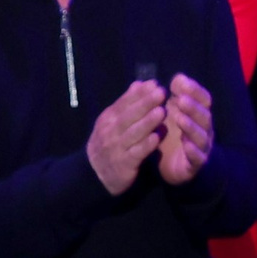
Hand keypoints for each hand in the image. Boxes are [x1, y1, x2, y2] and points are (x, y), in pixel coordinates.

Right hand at [87, 79, 165, 194]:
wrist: (95, 174)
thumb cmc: (110, 143)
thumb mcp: (113, 122)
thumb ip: (127, 104)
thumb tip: (140, 83)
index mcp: (108, 118)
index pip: (124, 103)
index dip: (139, 93)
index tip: (155, 83)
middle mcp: (110, 131)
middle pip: (128, 115)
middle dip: (145, 103)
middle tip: (161, 93)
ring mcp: (116, 148)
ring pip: (133, 133)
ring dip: (148, 122)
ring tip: (162, 111)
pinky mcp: (123, 165)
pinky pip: (135, 153)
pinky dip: (145, 145)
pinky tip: (156, 138)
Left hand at [158, 73, 213, 184]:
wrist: (175, 166)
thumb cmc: (174, 135)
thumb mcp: (172, 112)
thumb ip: (176, 96)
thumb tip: (179, 77)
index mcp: (198, 115)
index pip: (203, 99)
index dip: (194, 90)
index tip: (180, 82)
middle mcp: (204, 130)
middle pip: (204, 116)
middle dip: (193, 107)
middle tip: (181, 100)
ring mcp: (201, 147)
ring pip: (201, 136)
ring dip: (191, 127)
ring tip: (179, 119)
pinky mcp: (195, 165)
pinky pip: (198, 158)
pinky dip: (194, 151)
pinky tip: (186, 145)